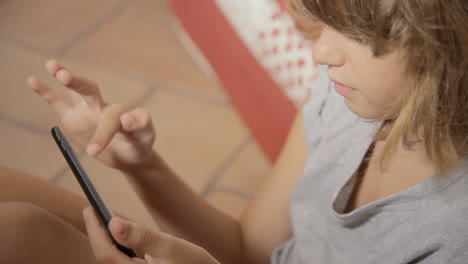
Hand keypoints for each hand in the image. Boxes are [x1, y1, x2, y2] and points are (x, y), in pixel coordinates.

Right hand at [28, 60, 155, 168]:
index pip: (111, 118)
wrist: (129, 154)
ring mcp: (86, 110)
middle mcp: (102, 106)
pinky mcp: (73, 118)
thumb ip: (141, 125)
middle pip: (89, 89)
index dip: (104, 133)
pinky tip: (33, 80)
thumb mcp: (146, 136)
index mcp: (121, 111)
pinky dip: (45, 92)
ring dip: (65, 77)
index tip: (96, 149)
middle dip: (77, 82)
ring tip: (52, 65)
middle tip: (64, 76)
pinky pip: (58, 102)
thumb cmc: (139, 143)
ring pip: (74, 90)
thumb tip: (125, 119)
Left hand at [83, 207, 219, 263]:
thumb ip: (142, 236)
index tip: (89, 208)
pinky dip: (118, 249)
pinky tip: (119, 237)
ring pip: (113, 261)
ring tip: (101, 221)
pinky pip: (122, 262)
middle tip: (92, 211)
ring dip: (106, 242)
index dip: (95, 231)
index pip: (106, 254)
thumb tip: (114, 223)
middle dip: (97, 236)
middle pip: (106, 259)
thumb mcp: (171, 247)